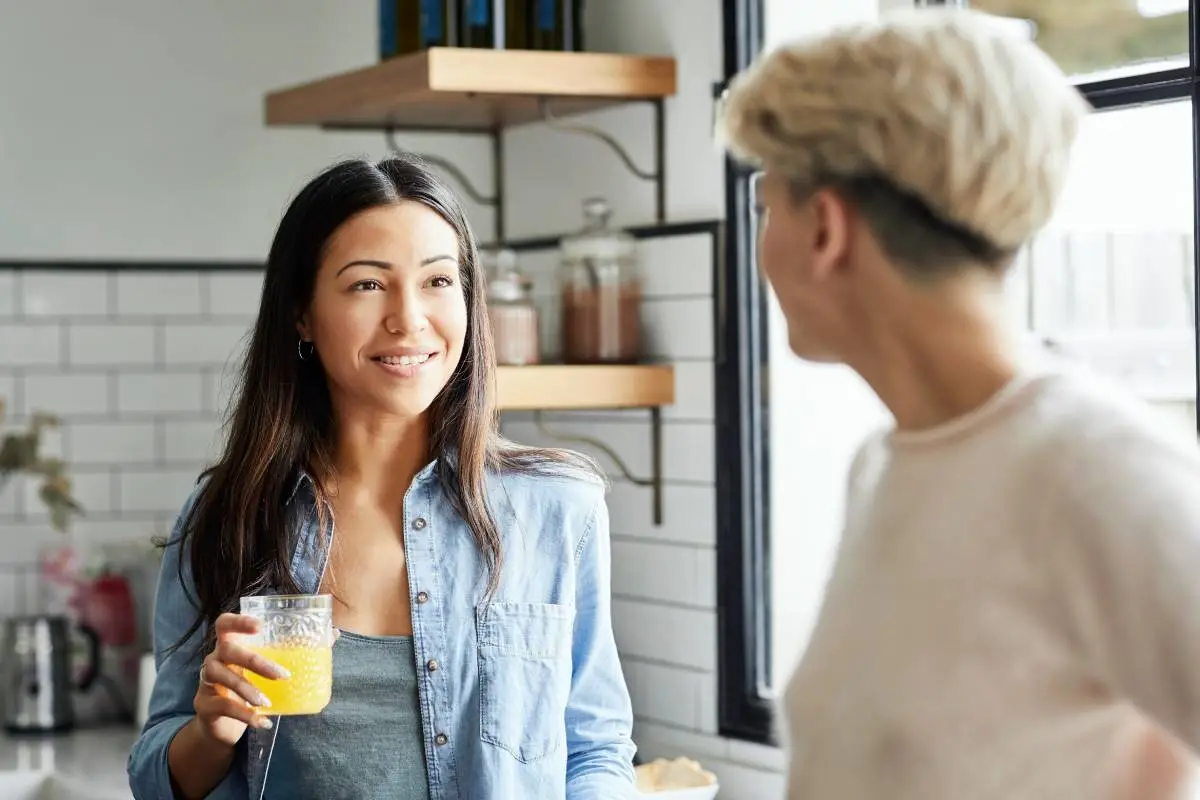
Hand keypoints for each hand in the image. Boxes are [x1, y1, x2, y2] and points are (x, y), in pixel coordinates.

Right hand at [192, 613, 288, 746]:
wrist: (222, 725)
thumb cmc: (248, 688)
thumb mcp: (266, 670)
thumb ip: (295, 652)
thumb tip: (332, 633)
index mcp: (230, 644)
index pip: (225, 623)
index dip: (239, 621)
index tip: (260, 625)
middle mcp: (215, 658)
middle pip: (228, 650)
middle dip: (255, 661)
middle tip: (281, 675)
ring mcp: (206, 681)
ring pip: (223, 677)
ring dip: (247, 689)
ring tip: (267, 702)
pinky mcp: (205, 704)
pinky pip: (224, 706)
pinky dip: (245, 715)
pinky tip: (263, 722)